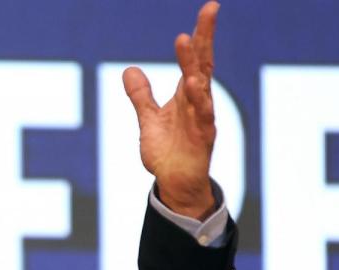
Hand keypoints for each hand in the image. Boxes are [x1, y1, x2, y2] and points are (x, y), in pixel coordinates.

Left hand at [123, 1, 219, 219]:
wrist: (174, 183)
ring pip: (200, 87)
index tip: (209, 7)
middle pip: (203, 64)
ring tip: (188, 41)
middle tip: (209, 10)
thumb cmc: (168, 151)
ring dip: (193, 65)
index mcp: (187, 95)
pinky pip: (203, 117)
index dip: (201, 34)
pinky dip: (200, 101)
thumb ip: (141, 96)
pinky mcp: (202, 139)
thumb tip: (129, 70)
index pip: (196, 59)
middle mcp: (198, 102)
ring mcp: (202, 119)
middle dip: (204, 37)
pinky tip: (195, 85)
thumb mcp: (149, 120)